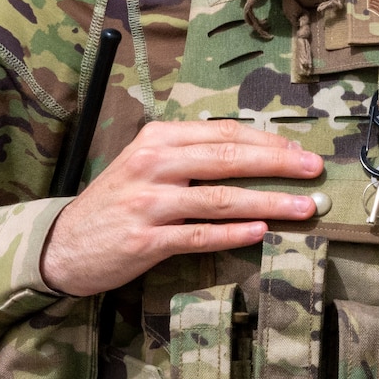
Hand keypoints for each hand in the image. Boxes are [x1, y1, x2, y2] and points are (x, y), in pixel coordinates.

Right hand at [41, 120, 323, 296]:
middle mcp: (153, 165)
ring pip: (221, 199)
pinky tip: (260, 232)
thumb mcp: (147, 162)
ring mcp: (149, 203)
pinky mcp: (145, 240)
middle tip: (314, 171)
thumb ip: (191, 153)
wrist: (63, 244)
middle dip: (278, 165)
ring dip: (269, 202)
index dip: (267, 143)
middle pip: (228, 159)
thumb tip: (255, 153)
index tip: (300, 152)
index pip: (224, 133)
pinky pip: (199, 235)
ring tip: (303, 208)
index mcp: (158, 138)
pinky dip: (233, 233)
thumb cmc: (118, 201)